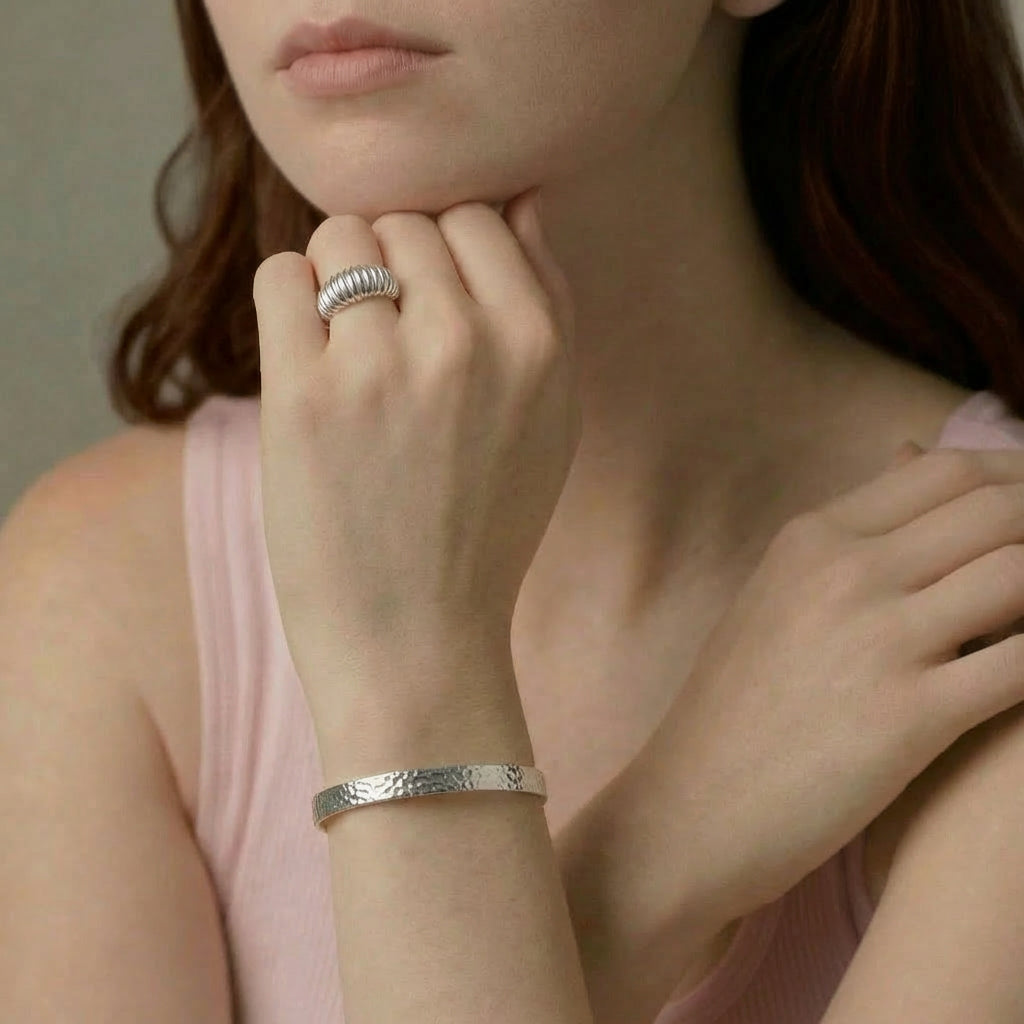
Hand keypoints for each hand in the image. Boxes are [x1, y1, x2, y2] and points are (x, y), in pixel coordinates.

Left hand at [252, 189, 579, 729]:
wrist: (417, 638)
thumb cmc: (482, 528)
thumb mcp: (551, 418)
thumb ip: (545, 302)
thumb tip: (519, 197)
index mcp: (540, 343)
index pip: (477, 215)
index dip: (443, 254)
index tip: (425, 307)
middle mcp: (468, 341)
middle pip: (405, 219)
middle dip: (386, 264)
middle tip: (381, 341)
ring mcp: (384, 365)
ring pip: (339, 237)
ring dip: (331, 280)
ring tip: (342, 353)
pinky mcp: (304, 395)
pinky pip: (280, 277)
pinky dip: (285, 304)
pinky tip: (304, 361)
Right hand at [615, 440, 1023, 926]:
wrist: (693, 803)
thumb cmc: (735, 708)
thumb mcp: (774, 596)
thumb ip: (845, 539)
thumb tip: (910, 463)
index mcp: (810, 537)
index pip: (944, 471)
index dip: (1012, 479)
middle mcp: (846, 571)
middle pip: (995, 510)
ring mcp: (879, 640)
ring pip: (1020, 574)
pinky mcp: (912, 717)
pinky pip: (1021, 665)